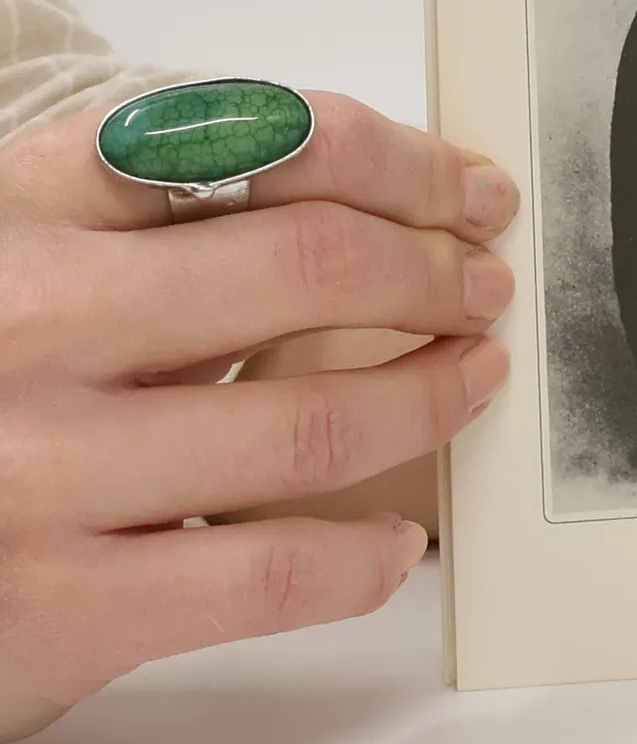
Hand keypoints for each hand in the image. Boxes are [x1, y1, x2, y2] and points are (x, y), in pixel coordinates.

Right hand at [0, 93, 517, 742]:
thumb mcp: (31, 249)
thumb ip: (159, 209)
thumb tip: (380, 202)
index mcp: (26, 208)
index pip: (261, 140)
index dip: (402, 161)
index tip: (466, 190)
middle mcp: (32, 321)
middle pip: (310, 265)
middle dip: (436, 273)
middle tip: (483, 288)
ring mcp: (42, 469)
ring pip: (312, 423)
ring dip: (430, 397)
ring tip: (471, 380)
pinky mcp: (58, 603)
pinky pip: (267, 571)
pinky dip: (364, 556)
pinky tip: (396, 540)